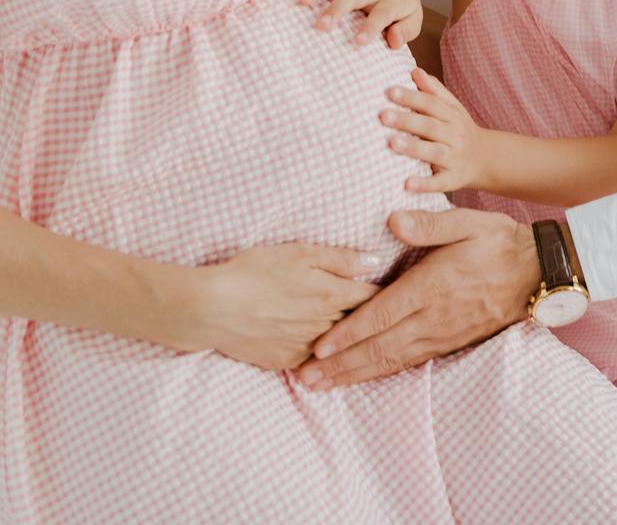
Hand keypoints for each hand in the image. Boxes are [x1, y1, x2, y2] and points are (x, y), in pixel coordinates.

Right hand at [183, 242, 384, 371]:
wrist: (213, 308)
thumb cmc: (255, 272)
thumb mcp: (299, 253)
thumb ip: (340, 259)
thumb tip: (376, 262)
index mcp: (333, 296)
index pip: (375, 298)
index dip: (390, 294)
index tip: (404, 294)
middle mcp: (327, 326)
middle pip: (362, 325)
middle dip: (378, 321)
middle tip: (397, 319)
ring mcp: (308, 348)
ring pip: (342, 346)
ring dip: (354, 342)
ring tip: (369, 339)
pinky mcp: (288, 362)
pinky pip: (316, 360)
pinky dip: (327, 358)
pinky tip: (333, 356)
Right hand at [295, 0, 422, 47]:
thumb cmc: (402, 10)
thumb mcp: (413, 22)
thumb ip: (405, 31)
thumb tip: (393, 41)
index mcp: (393, 1)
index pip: (383, 13)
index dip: (371, 27)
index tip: (358, 42)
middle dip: (337, 9)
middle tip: (321, 26)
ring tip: (302, 1)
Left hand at [297, 208, 539, 390]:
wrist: (537, 273)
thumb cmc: (498, 242)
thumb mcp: (467, 222)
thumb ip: (429, 224)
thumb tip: (393, 220)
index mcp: (433, 285)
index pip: (382, 314)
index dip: (349, 333)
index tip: (319, 348)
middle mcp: (434, 316)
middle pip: (380, 347)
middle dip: (340, 365)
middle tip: (306, 379)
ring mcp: (442, 333)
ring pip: (392, 360)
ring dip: (355, 374)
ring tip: (323, 385)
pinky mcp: (450, 342)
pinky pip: (410, 362)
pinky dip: (382, 372)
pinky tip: (363, 377)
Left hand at [382, 68, 489, 193]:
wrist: (486, 159)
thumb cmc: (459, 130)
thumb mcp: (452, 108)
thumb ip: (434, 91)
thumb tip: (415, 71)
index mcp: (452, 116)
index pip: (431, 104)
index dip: (411, 97)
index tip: (389, 91)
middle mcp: (455, 135)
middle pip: (430, 127)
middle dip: (407, 121)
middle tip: (383, 115)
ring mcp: (455, 158)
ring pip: (434, 153)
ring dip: (414, 148)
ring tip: (393, 143)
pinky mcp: (454, 180)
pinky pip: (439, 183)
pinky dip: (425, 184)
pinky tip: (407, 184)